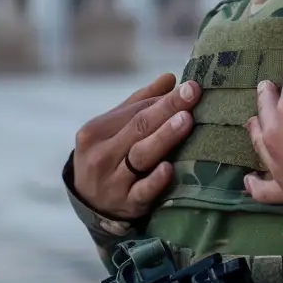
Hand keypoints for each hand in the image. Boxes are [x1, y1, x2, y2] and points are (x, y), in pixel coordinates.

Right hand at [71, 73, 197, 218]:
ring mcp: (112, 182)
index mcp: (94, 132)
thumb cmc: (107, 157)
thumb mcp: (113, 131)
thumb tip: (170, 78)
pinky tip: (169, 168)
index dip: (162, 99)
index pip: (133, 112)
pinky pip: (142, 191)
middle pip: (137, 128)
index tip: (190, 87)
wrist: (90, 203)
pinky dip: (155, 181)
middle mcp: (100, 155)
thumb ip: (139, 104)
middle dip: (167, 109)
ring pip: (140, 156)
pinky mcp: (126, 204)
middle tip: (192, 93)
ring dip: (164, 137)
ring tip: (186, 120)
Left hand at [243, 30, 282, 206]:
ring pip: (258, 137)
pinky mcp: (281, 188)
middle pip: (267, 105)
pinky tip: (249, 179)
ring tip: (257, 117)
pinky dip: (255, 182)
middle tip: (270, 85)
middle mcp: (275, 131)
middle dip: (270, 92)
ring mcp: (274, 161)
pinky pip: (261, 187)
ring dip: (258, 124)